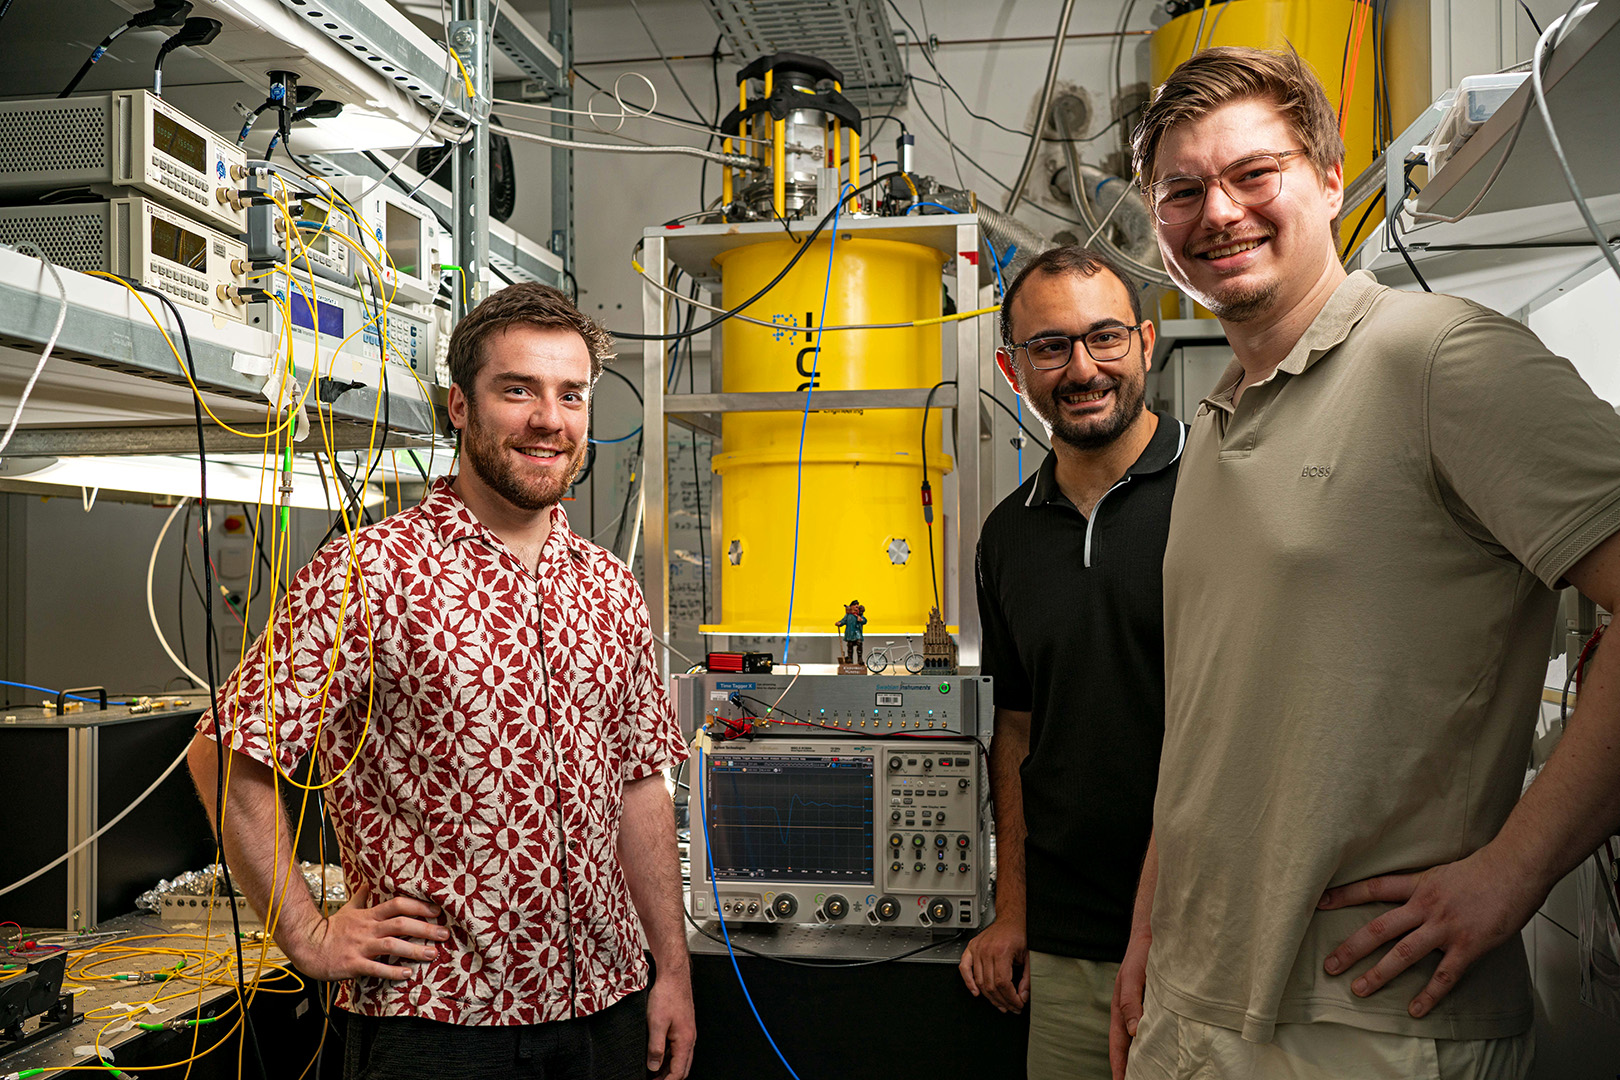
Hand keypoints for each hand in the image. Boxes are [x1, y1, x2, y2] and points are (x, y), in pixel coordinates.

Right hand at [283, 883, 448, 980]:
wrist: (307, 947)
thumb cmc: (330, 929)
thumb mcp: (348, 909)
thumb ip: (360, 896)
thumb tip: (367, 882)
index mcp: (368, 915)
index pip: (397, 905)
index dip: (418, 906)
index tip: (436, 910)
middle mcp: (367, 929)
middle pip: (400, 924)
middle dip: (424, 928)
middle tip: (444, 934)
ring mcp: (361, 947)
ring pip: (391, 946)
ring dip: (414, 950)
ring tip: (432, 954)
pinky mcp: (354, 964)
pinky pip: (376, 968)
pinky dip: (393, 971)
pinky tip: (408, 974)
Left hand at [645, 967, 695, 1078]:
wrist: (673, 976)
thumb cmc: (667, 994)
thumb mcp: (656, 1023)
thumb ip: (655, 1047)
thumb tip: (653, 1066)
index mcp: (685, 1039)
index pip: (678, 1071)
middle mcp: (689, 1037)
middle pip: (682, 1067)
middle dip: (669, 1078)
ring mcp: (687, 1031)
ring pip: (680, 1058)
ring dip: (668, 1067)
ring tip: (653, 1072)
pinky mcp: (682, 1026)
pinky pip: (677, 1047)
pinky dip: (668, 1056)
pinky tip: (657, 1055)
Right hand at [958, 915, 1028, 1012]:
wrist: (1010, 919)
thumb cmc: (1018, 935)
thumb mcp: (1028, 957)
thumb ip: (1026, 978)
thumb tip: (1022, 996)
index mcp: (1001, 951)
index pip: (1003, 983)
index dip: (1010, 998)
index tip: (1018, 1004)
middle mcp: (987, 951)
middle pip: (990, 985)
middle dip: (1002, 1001)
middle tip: (1011, 1007)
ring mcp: (977, 949)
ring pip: (979, 981)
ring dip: (990, 997)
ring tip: (1000, 1004)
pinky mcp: (971, 948)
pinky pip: (964, 968)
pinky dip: (968, 982)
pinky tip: (976, 992)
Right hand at [1110, 929, 1149, 1079]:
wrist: (1157, 936)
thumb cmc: (1141, 956)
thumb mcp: (1132, 977)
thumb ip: (1131, 1002)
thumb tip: (1134, 1032)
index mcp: (1121, 1011)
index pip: (1118, 1046)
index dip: (1119, 1067)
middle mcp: (1132, 1015)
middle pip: (1130, 1049)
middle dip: (1131, 1068)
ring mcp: (1146, 1012)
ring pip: (1145, 1042)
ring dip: (1146, 1059)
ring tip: (1153, 1076)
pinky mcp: (1160, 1008)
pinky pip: (1158, 1031)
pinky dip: (1160, 1045)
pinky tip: (1169, 1053)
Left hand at [1317, 847, 1545, 1018]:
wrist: (1517, 869)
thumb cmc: (1485, 869)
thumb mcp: (1443, 872)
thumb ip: (1423, 887)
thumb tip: (1408, 899)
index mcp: (1418, 885)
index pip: (1373, 889)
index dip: (1344, 896)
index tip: (1319, 904)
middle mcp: (1425, 906)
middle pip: (1379, 928)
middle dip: (1351, 948)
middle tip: (1330, 965)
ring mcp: (1445, 928)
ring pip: (1403, 954)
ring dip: (1379, 974)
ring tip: (1359, 990)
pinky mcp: (1468, 946)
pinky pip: (1444, 976)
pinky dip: (1428, 995)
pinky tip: (1414, 1010)